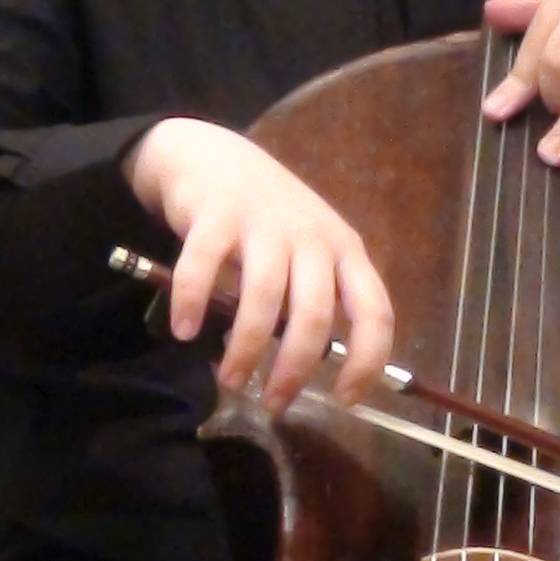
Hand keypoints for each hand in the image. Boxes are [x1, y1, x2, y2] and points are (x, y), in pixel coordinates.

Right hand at [124, 119, 394, 412]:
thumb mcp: (308, 252)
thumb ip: (312, 300)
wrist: (212, 156)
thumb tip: (307, 371)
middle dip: (293, 369)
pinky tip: (185, 331)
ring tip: (230, 380)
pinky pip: (204, 267)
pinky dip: (193, 303)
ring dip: (245, 349)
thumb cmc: (267, 220)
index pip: (374, 311)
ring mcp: (265, 222)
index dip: (367, 360)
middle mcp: (312, 236)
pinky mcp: (216, 213)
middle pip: (313, 314)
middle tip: (273, 404)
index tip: (344, 399)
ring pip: (263, 298)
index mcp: (344, 250)